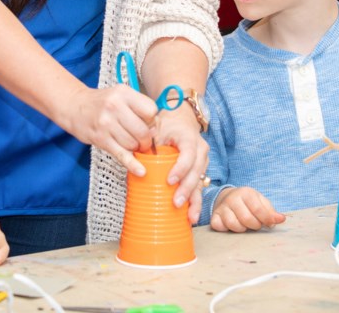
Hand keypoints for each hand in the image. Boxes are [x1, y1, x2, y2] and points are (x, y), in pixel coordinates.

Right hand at [55, 85, 158, 176]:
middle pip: (143, 130)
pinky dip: (132, 164)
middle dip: (146, 140)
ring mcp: (106, 123)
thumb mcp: (120, 96)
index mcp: (123, 93)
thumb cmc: (102, 102)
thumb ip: (138, 108)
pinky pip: (121, 154)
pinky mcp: (100, 139)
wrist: (75, 106)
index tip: (147, 124)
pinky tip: (140, 171)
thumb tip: (155, 130)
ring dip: (135, 148)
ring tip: (130, 143)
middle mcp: (114, 106)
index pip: (150, 110)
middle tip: (143, 141)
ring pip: (133, 143)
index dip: (152, 120)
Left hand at [151, 105, 209, 223]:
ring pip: (200, 182)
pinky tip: (191, 216)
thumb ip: (149, 141)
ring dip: (194, 200)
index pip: (188, 153)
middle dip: (187, 189)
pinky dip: (195, 202)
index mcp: (189, 138)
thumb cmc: (167, 126)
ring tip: (190, 217)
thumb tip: (137, 156)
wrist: (180, 121)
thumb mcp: (158, 129)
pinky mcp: (199, 172)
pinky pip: (199, 188)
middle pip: (196, 171)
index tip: (170, 181)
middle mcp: (200, 150)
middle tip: (176, 202)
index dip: (181, 168)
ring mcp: (202, 162)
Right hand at [209, 187, 284, 232]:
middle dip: (255, 225)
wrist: (227, 198)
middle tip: (256, 224)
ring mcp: (222, 207)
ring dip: (242, 229)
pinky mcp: (214, 216)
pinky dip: (227, 229)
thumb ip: (271, 211)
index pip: (258, 209)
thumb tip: (281, 219)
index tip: (271, 225)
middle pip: (247, 219)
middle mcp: (232, 198)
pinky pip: (220, 227)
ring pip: (234, 225)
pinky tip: (231, 226)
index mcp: (246, 193)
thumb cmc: (248, 203)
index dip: (267, 219)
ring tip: (244, 225)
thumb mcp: (260, 202)